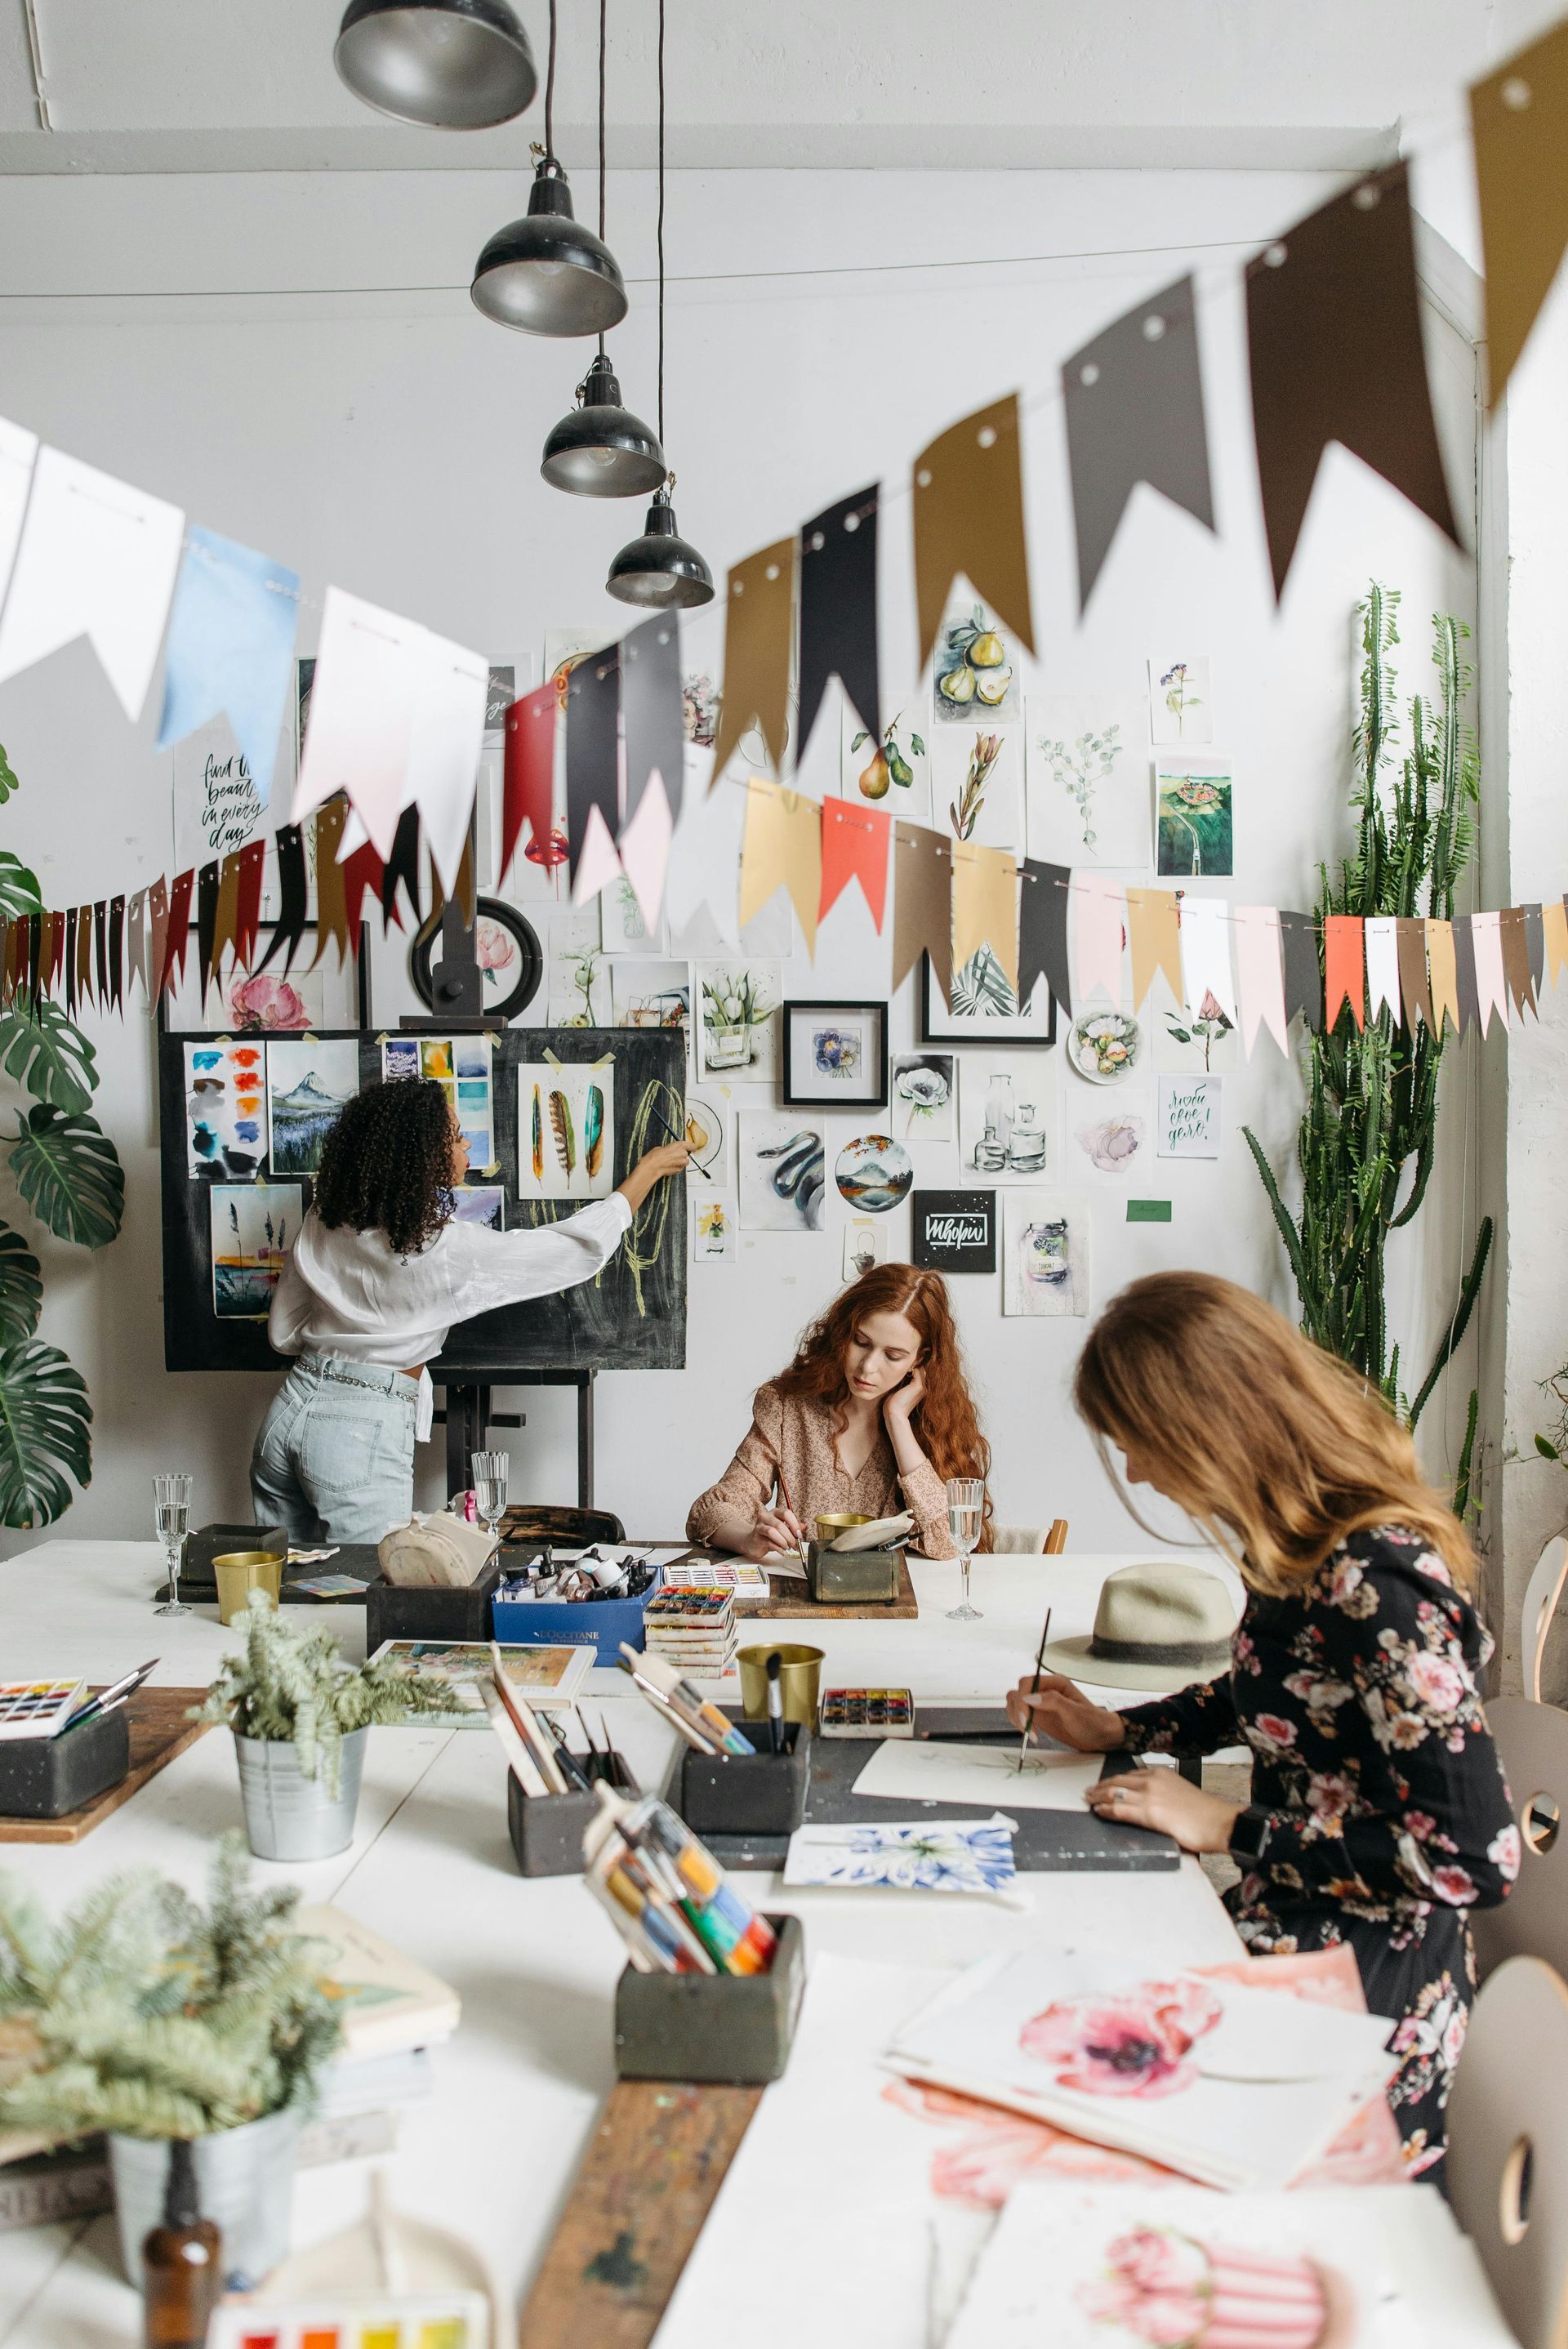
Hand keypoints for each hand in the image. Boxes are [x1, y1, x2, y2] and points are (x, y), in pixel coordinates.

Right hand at [616, 1140, 693, 1213]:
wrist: (653, 1167)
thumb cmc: (655, 1157)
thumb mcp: (662, 1147)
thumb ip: (671, 1148)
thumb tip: (672, 1150)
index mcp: (679, 1145)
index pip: (692, 1145)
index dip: (691, 1147)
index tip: (692, 1147)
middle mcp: (683, 1153)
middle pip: (687, 1154)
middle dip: (682, 1155)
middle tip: (674, 1156)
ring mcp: (682, 1162)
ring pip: (685, 1162)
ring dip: (680, 1162)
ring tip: (671, 1162)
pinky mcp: (680, 1170)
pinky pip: (680, 1167)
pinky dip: (677, 1167)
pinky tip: (669, 1166)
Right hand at [747, 1504, 805, 1560]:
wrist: (753, 1542)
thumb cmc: (769, 1535)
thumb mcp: (783, 1530)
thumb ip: (793, 1528)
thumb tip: (804, 1527)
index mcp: (775, 1512)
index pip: (786, 1513)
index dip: (794, 1524)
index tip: (799, 1535)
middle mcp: (766, 1516)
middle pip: (780, 1525)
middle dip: (790, 1537)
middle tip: (795, 1545)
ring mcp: (759, 1526)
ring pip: (772, 1532)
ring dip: (783, 1541)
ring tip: (787, 1547)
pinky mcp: (756, 1537)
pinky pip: (768, 1542)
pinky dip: (778, 1548)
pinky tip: (783, 1551)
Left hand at [882, 1366, 925, 1426]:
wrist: (894, 1414)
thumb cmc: (893, 1405)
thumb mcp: (897, 1392)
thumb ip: (900, 1384)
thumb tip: (895, 1374)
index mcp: (919, 1390)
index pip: (918, 1373)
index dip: (911, 1366)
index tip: (901, 1363)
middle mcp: (923, 1388)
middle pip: (920, 1369)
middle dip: (912, 1364)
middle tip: (902, 1360)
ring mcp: (922, 1387)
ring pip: (920, 1368)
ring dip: (912, 1363)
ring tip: (902, 1361)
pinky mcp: (918, 1386)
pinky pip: (918, 1369)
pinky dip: (911, 1365)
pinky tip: (902, 1366)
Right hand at [1005, 1672, 1125, 1752]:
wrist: (1100, 1737)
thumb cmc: (1093, 1722)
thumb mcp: (1075, 1712)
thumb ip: (1053, 1701)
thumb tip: (1029, 1698)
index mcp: (1055, 1683)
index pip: (1028, 1683)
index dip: (1022, 1699)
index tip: (1025, 1717)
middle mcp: (1045, 1690)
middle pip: (1018, 1693)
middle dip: (1018, 1711)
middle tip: (1026, 1729)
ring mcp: (1040, 1703)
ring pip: (1015, 1703)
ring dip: (1017, 1718)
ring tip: (1030, 1733)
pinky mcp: (1038, 1715)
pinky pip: (1020, 1715)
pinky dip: (1020, 1724)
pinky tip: (1032, 1734)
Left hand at [1084, 1766, 1241, 1853]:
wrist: (1220, 1823)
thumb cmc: (1206, 1814)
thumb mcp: (1182, 1793)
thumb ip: (1165, 1794)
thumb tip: (1155, 1803)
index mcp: (1162, 1773)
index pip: (1131, 1774)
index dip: (1115, 1779)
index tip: (1106, 1783)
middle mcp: (1153, 1780)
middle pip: (1118, 1780)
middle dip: (1101, 1786)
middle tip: (1090, 1791)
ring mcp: (1150, 1795)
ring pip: (1115, 1793)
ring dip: (1098, 1797)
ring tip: (1089, 1801)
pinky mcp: (1149, 1813)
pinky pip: (1119, 1810)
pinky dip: (1106, 1810)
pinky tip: (1100, 1812)